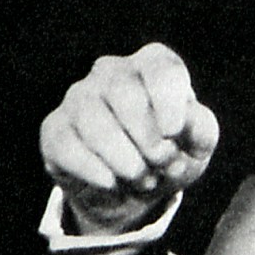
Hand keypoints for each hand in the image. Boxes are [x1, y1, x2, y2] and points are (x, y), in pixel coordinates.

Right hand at [40, 43, 219, 234]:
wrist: (135, 190)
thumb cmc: (172, 153)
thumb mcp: (197, 143)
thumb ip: (199, 127)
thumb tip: (182, 121)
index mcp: (152, 64)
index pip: (160, 68)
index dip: (168, 101)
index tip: (174, 134)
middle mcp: (111, 71)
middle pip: (125, 94)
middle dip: (148, 139)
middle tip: (161, 164)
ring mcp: (78, 97)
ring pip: (94, 121)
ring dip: (124, 159)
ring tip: (142, 178)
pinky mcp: (54, 129)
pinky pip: (68, 146)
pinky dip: (95, 171)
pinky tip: (112, 182)